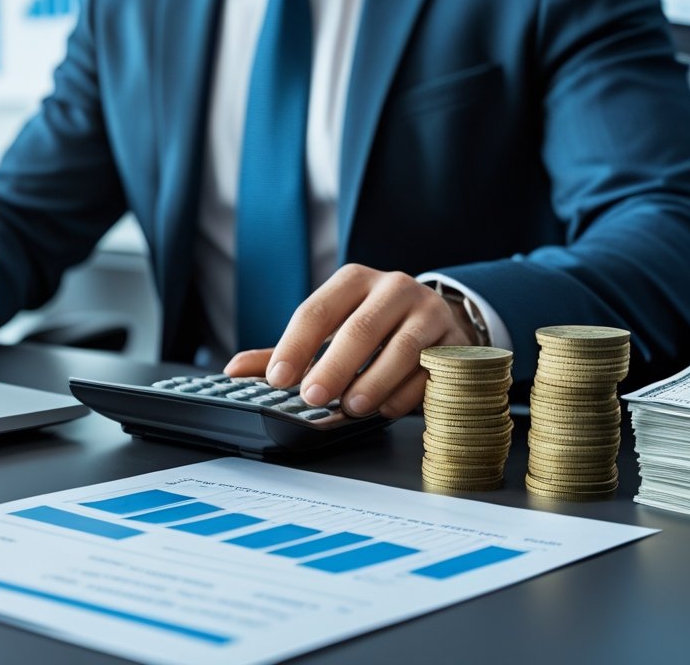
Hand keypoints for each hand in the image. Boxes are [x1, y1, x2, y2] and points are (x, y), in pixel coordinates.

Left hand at [224, 265, 472, 417]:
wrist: (439, 318)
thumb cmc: (373, 326)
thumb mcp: (331, 328)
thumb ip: (287, 349)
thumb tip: (233, 370)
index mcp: (353, 280)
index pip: (316, 311)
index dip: (294, 346)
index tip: (278, 378)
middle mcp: (393, 288)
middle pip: (360, 328)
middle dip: (333, 366)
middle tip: (311, 396)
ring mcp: (429, 312)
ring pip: (403, 347)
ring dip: (374, 380)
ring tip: (352, 406)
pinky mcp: (456, 340)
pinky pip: (432, 369)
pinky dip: (408, 392)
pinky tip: (388, 409)